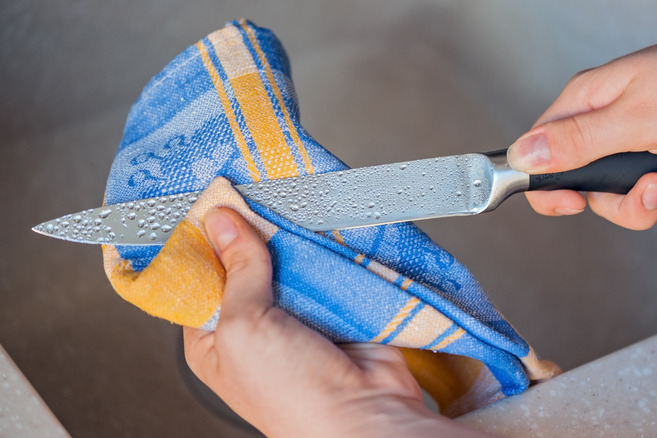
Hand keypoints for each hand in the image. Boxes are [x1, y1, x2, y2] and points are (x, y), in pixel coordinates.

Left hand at [183, 208, 495, 437]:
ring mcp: (296, 314)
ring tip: (285, 202)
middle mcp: (253, 325)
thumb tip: (223, 222)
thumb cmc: (291, 396)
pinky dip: (324, 247)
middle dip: (251, 232)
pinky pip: (324, 265)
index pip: (198, 277)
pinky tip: (319, 225)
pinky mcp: (333, 305)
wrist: (365, 413)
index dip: (203, 240)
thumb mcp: (243, 327)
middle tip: (251, 194)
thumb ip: (237, 270)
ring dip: (290, 238)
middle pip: (245, 262)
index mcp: (213, 338)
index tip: (210, 202)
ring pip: (287, 260)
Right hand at [508, 10, 656, 229]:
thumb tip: (524, 156)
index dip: (550, 188)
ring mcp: (640, 141)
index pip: (541, 155)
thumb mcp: (639, 118)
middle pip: (592, 190)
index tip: (573, 205)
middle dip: (630, 204)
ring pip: (631, 199)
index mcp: (589, 105)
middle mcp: (609, 124)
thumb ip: (578, 141)